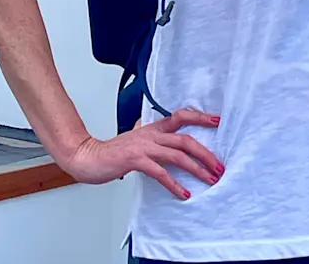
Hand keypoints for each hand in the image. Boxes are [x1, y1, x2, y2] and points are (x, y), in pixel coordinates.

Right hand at [62, 108, 223, 199]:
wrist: (89, 156)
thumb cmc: (114, 151)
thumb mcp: (138, 139)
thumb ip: (153, 140)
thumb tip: (169, 144)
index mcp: (153, 128)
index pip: (181, 116)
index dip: (200, 117)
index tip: (217, 121)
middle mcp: (152, 134)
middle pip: (186, 139)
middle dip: (206, 153)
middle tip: (219, 166)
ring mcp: (144, 147)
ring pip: (178, 155)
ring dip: (197, 168)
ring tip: (209, 178)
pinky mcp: (136, 160)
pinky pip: (160, 172)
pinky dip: (174, 184)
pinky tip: (184, 193)